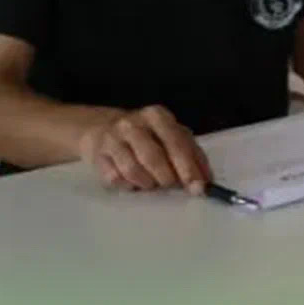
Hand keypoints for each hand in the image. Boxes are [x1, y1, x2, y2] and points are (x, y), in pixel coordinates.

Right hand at [80, 106, 211, 194]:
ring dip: (147, 183)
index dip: (188, 168)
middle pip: (154, 158)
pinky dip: (128, 185)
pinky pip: (115, 179)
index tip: (198, 188)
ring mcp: (112, 138)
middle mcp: (133, 123)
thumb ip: (191, 154)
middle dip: (167, 178)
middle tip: (171, 185)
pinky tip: (132, 179)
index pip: (177, 142)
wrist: (100, 127)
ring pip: (133, 171)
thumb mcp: (170, 135)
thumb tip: (206, 181)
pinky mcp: (97, 155)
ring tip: (151, 181)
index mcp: (157, 116)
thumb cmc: (145, 135)